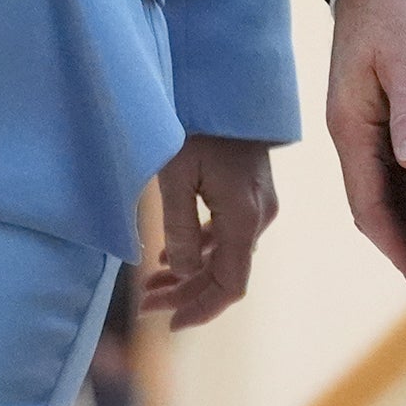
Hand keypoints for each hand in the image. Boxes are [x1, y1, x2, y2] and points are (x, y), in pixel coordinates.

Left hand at [141, 135, 275, 328]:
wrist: (224, 82)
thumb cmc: (195, 124)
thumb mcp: (176, 177)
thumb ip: (181, 230)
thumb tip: (185, 273)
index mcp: (244, 217)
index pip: (230, 285)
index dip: (201, 310)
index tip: (169, 324)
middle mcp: (259, 216)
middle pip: (226, 274)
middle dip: (186, 294)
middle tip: (146, 303)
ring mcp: (259, 203)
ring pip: (225, 255)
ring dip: (191, 273)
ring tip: (151, 284)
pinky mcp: (251, 191)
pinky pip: (228, 233)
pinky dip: (201, 250)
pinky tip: (172, 256)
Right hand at [326, 0, 405, 289]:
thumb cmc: (398, 8)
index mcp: (351, 126)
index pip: (369, 204)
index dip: (395, 244)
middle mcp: (349, 130)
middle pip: (372, 203)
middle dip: (400, 242)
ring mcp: (359, 120)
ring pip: (381, 187)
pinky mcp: (372, 108)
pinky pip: (388, 165)